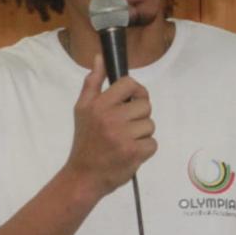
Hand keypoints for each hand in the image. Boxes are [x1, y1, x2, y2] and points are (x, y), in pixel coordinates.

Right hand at [64, 54, 157, 197]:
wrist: (83, 176)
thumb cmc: (85, 141)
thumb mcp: (82, 109)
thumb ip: (93, 82)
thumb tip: (100, 58)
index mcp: (99, 104)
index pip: (129, 84)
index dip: (136, 91)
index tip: (132, 100)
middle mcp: (111, 118)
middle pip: (145, 105)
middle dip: (139, 115)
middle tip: (126, 126)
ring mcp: (123, 136)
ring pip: (150, 125)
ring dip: (142, 133)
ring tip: (126, 140)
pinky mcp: (133, 153)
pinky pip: (153, 143)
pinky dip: (145, 149)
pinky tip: (131, 152)